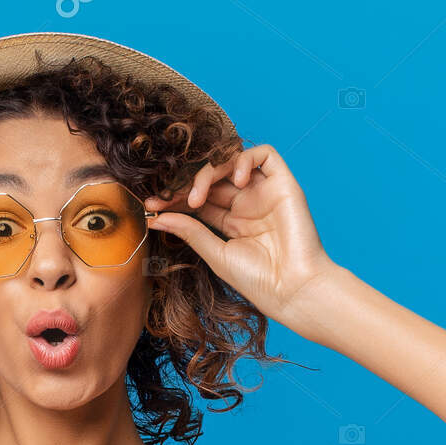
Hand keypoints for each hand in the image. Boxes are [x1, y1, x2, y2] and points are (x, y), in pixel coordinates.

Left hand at [144, 145, 331, 328]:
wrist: (293, 289)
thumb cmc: (258, 280)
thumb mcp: (216, 254)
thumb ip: (190, 231)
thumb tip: (157, 218)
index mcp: (231, 222)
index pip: (198, 199)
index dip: (175, 198)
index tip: (152, 206)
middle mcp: (247, 203)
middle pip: (211, 179)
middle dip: (184, 184)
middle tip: (165, 197)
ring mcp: (264, 192)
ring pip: (231, 162)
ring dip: (208, 173)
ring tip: (197, 197)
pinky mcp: (283, 184)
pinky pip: (264, 154)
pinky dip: (244, 159)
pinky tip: (235, 182)